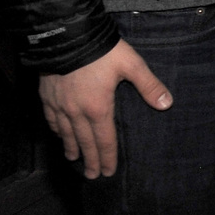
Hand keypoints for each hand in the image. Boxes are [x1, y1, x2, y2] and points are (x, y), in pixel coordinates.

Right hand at [39, 40, 171, 179]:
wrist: (67, 38)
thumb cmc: (102, 52)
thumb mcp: (131, 65)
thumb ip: (149, 85)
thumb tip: (166, 104)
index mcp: (98, 108)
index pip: (104, 140)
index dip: (107, 157)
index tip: (109, 172)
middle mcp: (77, 112)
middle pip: (84, 142)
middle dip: (90, 160)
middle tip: (92, 175)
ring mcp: (60, 106)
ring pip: (66, 133)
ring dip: (72, 147)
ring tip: (74, 159)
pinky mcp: (47, 97)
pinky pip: (51, 120)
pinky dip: (56, 131)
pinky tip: (59, 134)